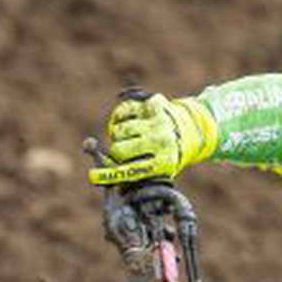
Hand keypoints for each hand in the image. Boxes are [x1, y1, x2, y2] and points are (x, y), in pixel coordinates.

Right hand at [86, 93, 218, 184]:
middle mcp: (161, 141)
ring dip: (118, 134)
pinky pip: (121, 111)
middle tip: (123, 150)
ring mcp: (157, 121)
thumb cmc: (166, 154)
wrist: (190, 129)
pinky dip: (120, 118)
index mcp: (163, 162)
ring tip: (129, 136)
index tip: (92, 177)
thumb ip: (130, 172)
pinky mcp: (152, 104)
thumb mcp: (155, 169)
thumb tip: (98, 174)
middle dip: (116, 151)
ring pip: (118, 130)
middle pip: (118, 149)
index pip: (129, 171)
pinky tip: (129, 121)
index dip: (108, 175)